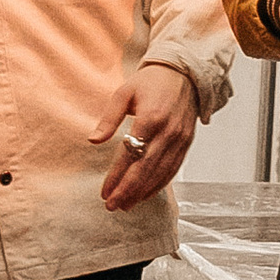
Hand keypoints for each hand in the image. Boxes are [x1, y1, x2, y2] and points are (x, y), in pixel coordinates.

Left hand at [91, 57, 196, 210]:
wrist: (185, 73)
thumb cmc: (150, 81)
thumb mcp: (124, 93)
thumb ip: (109, 118)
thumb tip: (92, 140)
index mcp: (151, 118)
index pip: (130, 155)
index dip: (116, 176)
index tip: (104, 192)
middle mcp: (168, 133)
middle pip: (146, 169)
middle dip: (128, 191)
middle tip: (112, 206)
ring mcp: (180, 140)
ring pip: (161, 173)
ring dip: (142, 192)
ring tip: (125, 206)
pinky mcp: (187, 144)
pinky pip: (173, 170)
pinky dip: (159, 185)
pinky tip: (145, 195)